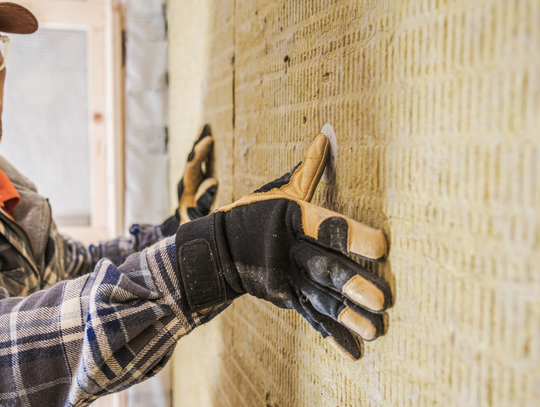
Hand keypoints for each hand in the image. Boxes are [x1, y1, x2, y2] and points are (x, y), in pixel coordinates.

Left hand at [176, 124, 217, 223]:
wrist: (185, 230)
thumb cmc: (192, 225)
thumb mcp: (198, 216)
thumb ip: (204, 201)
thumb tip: (212, 180)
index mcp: (186, 188)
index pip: (192, 166)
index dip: (200, 152)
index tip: (209, 140)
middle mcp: (186, 181)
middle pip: (192, 158)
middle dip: (198, 142)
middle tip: (206, 126)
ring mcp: (191, 182)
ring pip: (196, 159)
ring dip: (201, 145)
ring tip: (207, 129)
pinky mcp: (196, 183)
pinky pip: (201, 165)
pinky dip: (206, 154)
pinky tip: (211, 144)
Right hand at [176, 134, 391, 360]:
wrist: (217, 252)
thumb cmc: (254, 215)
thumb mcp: (278, 193)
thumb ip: (306, 170)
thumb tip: (324, 137)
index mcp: (290, 220)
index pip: (325, 226)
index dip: (351, 235)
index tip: (382, 246)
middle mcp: (288, 251)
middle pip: (322, 267)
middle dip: (351, 284)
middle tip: (381, 300)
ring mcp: (285, 279)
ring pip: (319, 297)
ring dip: (346, 315)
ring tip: (375, 330)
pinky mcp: (284, 298)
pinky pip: (309, 316)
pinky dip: (331, 334)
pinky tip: (353, 351)